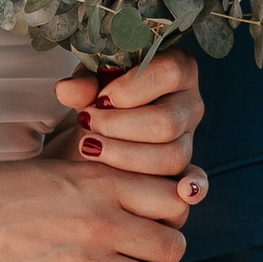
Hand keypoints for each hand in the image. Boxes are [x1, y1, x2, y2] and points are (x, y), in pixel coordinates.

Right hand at [0, 150, 192, 261]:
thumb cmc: (7, 190)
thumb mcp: (62, 165)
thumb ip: (107, 176)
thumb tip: (153, 189)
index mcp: (101, 182)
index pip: (174, 200)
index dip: (174, 213)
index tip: (161, 220)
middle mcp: (100, 221)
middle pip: (173, 245)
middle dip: (167, 252)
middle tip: (150, 255)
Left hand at [53, 47, 206, 203]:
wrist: (99, 129)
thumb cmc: (100, 97)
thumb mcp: (91, 83)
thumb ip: (82, 84)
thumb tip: (66, 89)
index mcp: (178, 69)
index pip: (169, 73)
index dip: (131, 89)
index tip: (100, 99)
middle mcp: (190, 103)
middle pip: (167, 122)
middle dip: (120, 127)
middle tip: (88, 124)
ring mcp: (190, 139)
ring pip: (172, 156)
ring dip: (125, 157)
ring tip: (92, 148)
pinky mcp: (185, 169)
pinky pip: (197, 181)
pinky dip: (192, 187)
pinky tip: (181, 192)